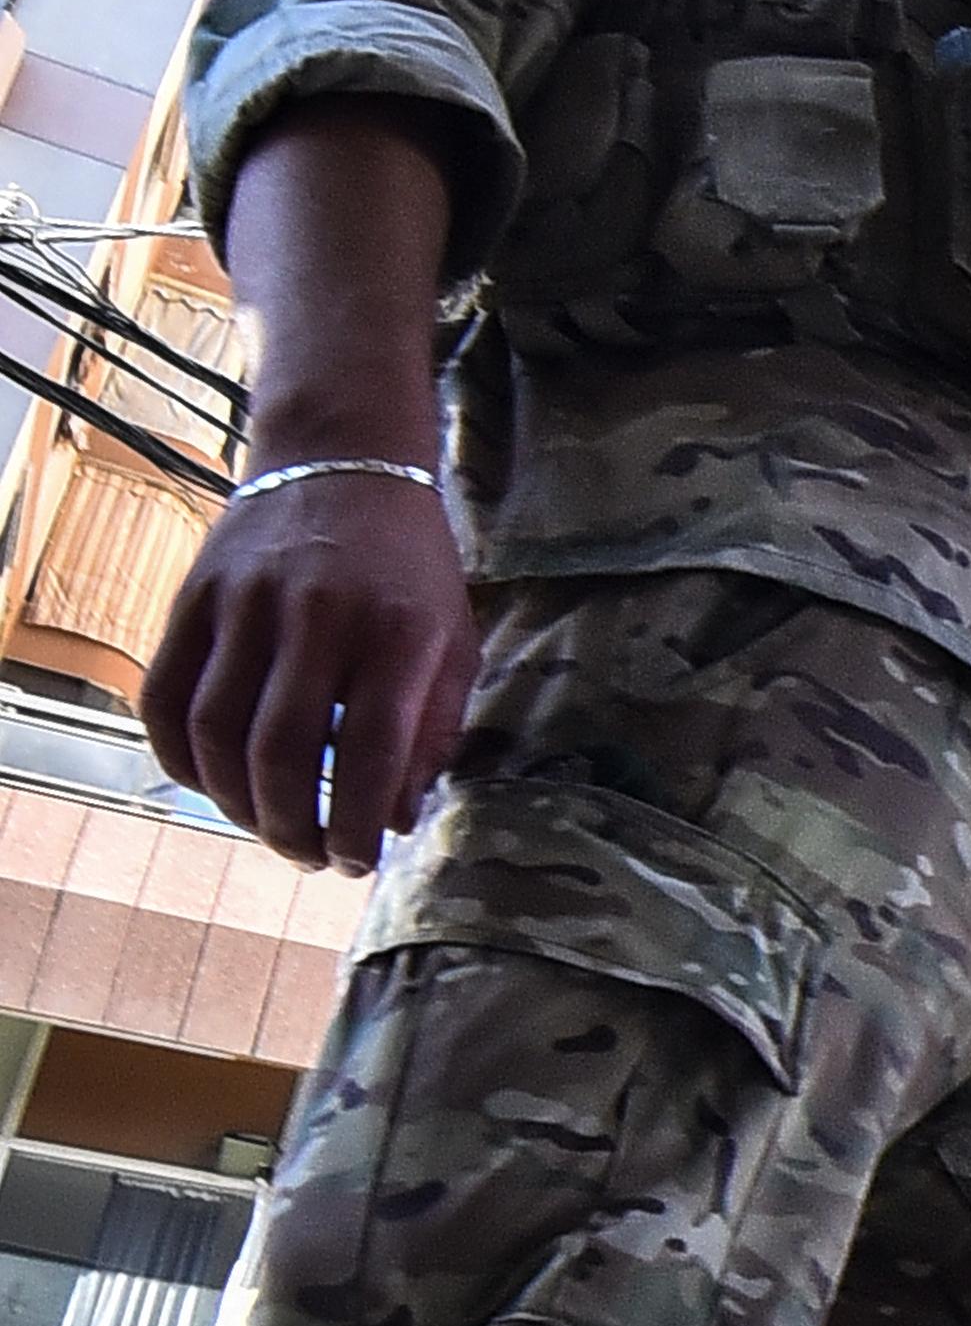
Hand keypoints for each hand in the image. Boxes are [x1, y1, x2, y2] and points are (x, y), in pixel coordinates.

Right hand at [139, 470, 474, 873]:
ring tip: (268, 827)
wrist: (342, 464)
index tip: (360, 861)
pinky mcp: (192, 598)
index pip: (370, 755)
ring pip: (214, 732)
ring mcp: (245, 605)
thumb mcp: (452, 641)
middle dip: (292, 827)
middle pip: (282, 753)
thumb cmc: (408, 568)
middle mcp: (318, 616)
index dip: (359, 825)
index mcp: (398, 633)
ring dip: (236, 802)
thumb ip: (432, 730)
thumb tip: (397, 819)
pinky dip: (179, 757)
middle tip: (310, 856)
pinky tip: (212, 783)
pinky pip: (164, 697)